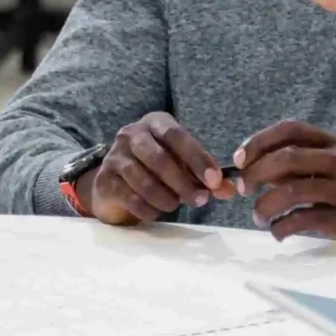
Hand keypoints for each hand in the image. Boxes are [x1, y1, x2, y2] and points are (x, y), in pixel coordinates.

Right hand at [81, 112, 241, 224]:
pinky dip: (149, 209)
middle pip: (159, 158)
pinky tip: (156, 212)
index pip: (177, 135)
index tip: (215, 180)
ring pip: (143, 180)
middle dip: (183, 183)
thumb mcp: (183, 168)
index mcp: (155, 123)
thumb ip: (207, 178)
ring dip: (166, 198)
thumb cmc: (156, 170)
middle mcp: (131, 133)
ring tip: (175, 205)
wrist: (115, 184)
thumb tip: (230, 190)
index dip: (198, 158)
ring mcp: (114, 156)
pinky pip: (130, 197)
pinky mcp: (104, 180)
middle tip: (200, 200)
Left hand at [232, 123, 335, 249]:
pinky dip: (282, 228)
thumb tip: (261, 170)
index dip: (259, 140)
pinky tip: (279, 232)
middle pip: (285, 159)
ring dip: (264, 206)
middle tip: (242, 190)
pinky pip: (303, 220)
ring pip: (290, 192)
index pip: (291, 130)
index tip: (240, 158)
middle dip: (254, 174)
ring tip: (259, 217)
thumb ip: (310, 162)